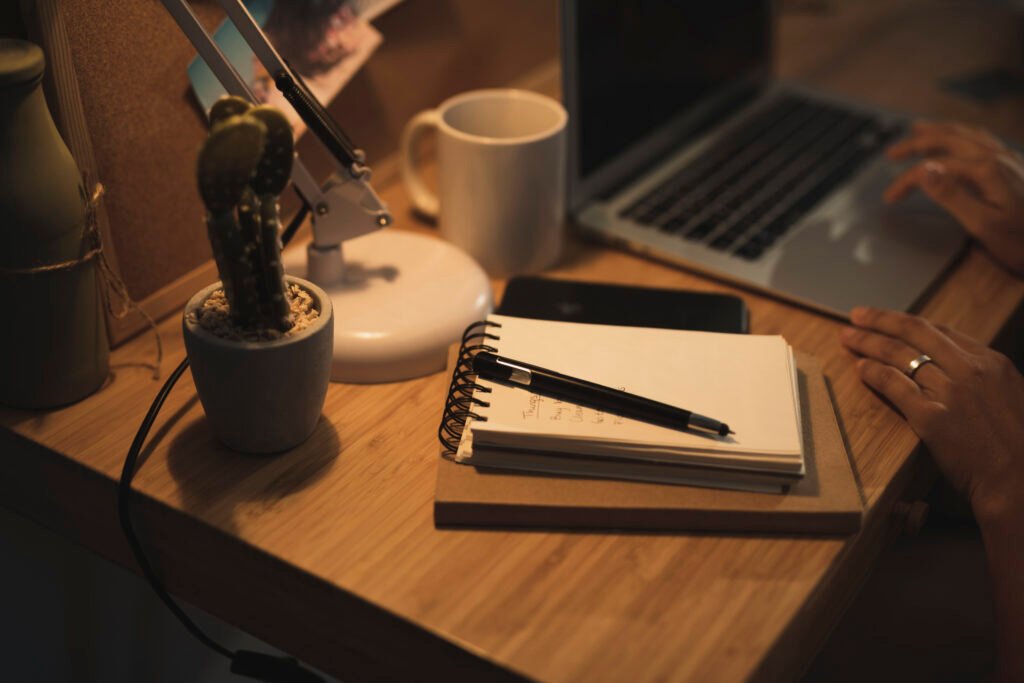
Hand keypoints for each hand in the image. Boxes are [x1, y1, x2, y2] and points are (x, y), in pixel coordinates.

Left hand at [839, 306, 1023, 522]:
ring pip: (899, 354)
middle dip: (880, 320)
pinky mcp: (931, 417)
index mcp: (991, 361)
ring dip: (868, 343)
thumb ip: (982, 377)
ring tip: (848, 338)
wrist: (1021, 481)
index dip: (906, 322)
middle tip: (856, 316)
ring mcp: (950, 391)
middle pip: (914, 332)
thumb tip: (950, 366)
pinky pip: (894, 384)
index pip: (939, 331)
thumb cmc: (1017, 445)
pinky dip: (873, 373)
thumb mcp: (1010, 396)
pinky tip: (859, 368)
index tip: (886, 319)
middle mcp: (970, 370)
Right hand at [884, 121, 1023, 275]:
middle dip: (917, 142)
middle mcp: (998, 157)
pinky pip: (983, 139)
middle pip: (949, 139)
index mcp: (986, 170)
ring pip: (967, 134)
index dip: (907, 180)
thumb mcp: (983, 224)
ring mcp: (1009, 159)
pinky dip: (962, 135)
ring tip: (920, 129)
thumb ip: (952, 194)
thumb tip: (925, 169)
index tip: (890, 198)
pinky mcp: (1015, 167)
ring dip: (939, 131)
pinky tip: (960, 140)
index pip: (934, 167)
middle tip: (892, 153)